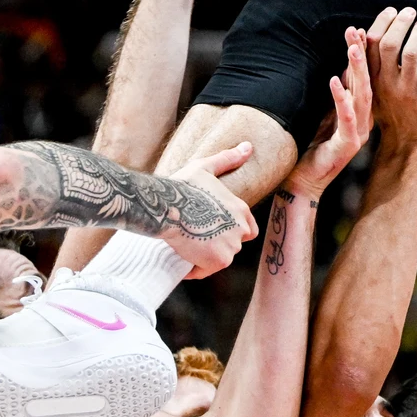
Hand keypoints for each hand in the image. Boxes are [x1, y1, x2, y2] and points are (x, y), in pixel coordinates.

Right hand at [162, 144, 259, 274]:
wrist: (167, 205)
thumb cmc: (183, 185)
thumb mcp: (205, 168)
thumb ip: (228, 159)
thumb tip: (248, 146)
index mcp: (241, 209)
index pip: (248, 229)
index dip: (232, 232)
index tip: (214, 231)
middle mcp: (240, 229)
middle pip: (233, 244)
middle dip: (218, 244)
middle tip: (196, 238)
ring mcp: (231, 246)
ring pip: (220, 258)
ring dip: (206, 256)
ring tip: (187, 246)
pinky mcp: (218, 261)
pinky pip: (205, 270)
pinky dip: (194, 268)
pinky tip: (181, 259)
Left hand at [286, 32, 373, 195]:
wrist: (304, 182)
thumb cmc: (312, 149)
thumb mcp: (325, 116)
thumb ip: (337, 97)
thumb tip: (341, 71)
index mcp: (359, 114)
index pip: (364, 80)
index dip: (362, 56)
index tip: (358, 32)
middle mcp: (363, 122)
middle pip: (365, 83)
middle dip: (361, 56)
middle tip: (356, 31)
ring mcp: (357, 134)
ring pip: (360, 96)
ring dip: (356, 71)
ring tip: (352, 49)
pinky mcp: (347, 145)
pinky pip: (345, 117)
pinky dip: (341, 98)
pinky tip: (335, 80)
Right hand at [366, 7, 416, 142]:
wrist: (408, 141)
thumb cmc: (391, 110)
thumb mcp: (373, 89)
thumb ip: (369, 65)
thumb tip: (362, 32)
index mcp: (372, 79)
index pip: (370, 44)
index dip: (380, 23)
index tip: (391, 11)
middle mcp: (387, 83)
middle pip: (389, 44)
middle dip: (400, 23)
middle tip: (409, 12)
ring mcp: (408, 90)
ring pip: (411, 53)